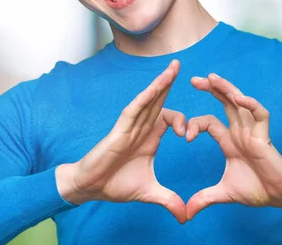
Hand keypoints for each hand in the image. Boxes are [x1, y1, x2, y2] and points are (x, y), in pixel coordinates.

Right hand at [56, 60, 186, 222]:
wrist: (91, 188)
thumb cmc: (116, 184)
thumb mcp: (149, 192)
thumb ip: (169, 200)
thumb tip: (186, 216)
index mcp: (151, 137)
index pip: (171, 119)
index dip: (183, 123)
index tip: (189, 136)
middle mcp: (142, 127)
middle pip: (159, 100)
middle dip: (170, 83)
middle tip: (181, 64)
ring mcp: (130, 126)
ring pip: (148, 100)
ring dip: (161, 83)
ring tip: (174, 67)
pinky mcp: (120, 129)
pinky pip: (135, 109)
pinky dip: (145, 97)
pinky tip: (156, 86)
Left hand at [185, 73, 281, 220]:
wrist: (278, 197)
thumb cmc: (256, 189)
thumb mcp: (224, 193)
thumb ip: (204, 198)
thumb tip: (186, 213)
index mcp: (229, 140)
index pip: (209, 122)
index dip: (195, 124)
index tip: (185, 135)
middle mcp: (240, 131)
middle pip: (224, 103)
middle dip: (211, 89)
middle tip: (194, 79)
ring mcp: (252, 131)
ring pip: (240, 103)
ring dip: (227, 89)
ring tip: (213, 78)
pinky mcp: (264, 136)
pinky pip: (260, 114)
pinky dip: (251, 105)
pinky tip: (239, 98)